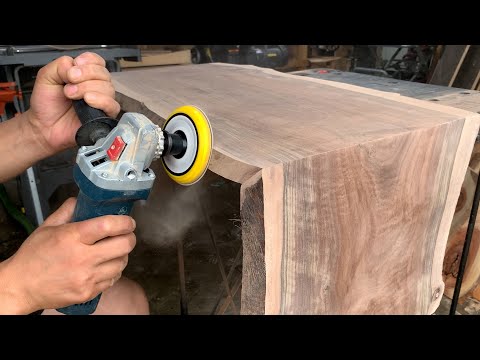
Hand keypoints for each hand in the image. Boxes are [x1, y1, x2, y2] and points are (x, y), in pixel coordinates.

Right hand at [0, 198, 135, 313]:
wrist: (21, 287)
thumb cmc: (33, 256)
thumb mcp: (47, 227)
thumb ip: (67, 211)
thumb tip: (82, 199)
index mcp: (72, 237)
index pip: (108, 226)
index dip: (124, 222)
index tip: (128, 221)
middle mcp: (82, 258)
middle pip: (123, 245)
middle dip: (129, 238)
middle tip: (126, 235)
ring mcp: (87, 277)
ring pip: (121, 263)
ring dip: (122, 255)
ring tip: (113, 251)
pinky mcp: (88, 292)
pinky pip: (113, 279)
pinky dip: (113, 271)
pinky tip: (104, 266)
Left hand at [26, 52, 120, 154]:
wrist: (44, 126)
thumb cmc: (47, 104)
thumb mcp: (46, 77)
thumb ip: (60, 66)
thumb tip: (75, 65)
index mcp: (84, 75)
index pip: (97, 61)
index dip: (88, 62)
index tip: (73, 69)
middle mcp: (96, 86)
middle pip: (103, 73)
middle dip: (85, 76)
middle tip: (68, 85)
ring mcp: (102, 101)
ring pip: (108, 88)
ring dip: (88, 88)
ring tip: (72, 96)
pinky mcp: (105, 116)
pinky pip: (112, 105)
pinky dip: (101, 100)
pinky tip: (88, 100)